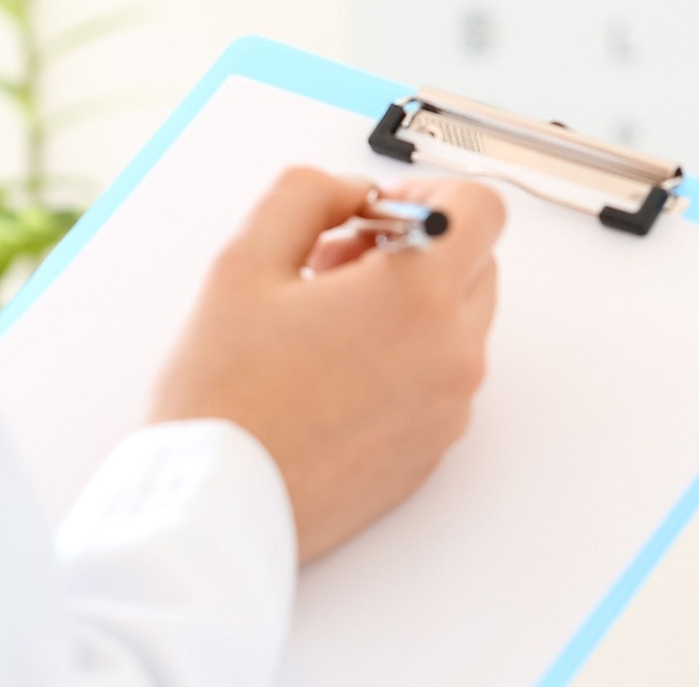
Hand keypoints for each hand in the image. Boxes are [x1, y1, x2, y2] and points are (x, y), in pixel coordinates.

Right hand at [149, 166, 505, 560]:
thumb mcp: (244, 261)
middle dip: (414, 248)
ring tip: (325, 321)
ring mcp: (449, 409)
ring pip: (457, 322)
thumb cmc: (224, 400)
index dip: (432, 193)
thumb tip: (353, 191)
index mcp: (418, 299)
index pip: (481, 210)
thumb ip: (308, 195)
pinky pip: (441, 379)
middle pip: (474, 263)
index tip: (385, 210)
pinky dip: (405, 359)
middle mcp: (451, 356)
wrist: (216, 508)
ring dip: (408, 304)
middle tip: (337, 264)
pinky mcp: (433, 450)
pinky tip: (334, 371)